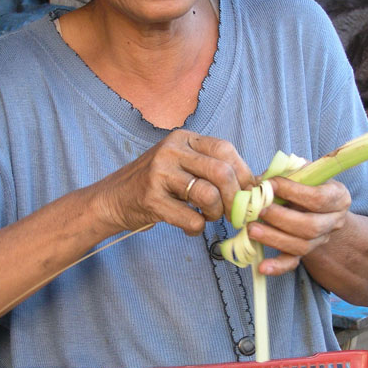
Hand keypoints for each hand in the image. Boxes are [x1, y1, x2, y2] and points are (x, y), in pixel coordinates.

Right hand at [95, 129, 254, 235]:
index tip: (248, 193)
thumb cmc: (155, 184)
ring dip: (215, 213)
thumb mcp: (181, 164)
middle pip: (221, 171)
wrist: (112, 199)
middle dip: (234, 198)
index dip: (244, 174)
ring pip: (208, 194)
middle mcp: (172, 150)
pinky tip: (190, 226)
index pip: (225, 149)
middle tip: (233, 212)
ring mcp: (159, 173)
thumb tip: (254, 185)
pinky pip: (191, 218)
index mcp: (183, 138)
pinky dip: (197, 228)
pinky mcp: (151, 199)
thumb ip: (210, 167)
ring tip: (207, 217)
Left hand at [246, 177, 350, 274]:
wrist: (315, 206)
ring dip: (274, 238)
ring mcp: (320, 240)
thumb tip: (262, 180)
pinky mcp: (305, 252)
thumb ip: (286, 172)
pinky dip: (277, 266)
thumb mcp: (303, 172)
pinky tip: (262, 267)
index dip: (293, 192)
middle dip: (281, 218)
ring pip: (301, 246)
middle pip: (310, 227)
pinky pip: (292, 263)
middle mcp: (334, 221)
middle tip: (258, 210)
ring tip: (251, 229)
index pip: (318, 199)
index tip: (269, 184)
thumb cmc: (306, 183)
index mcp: (338, 197)